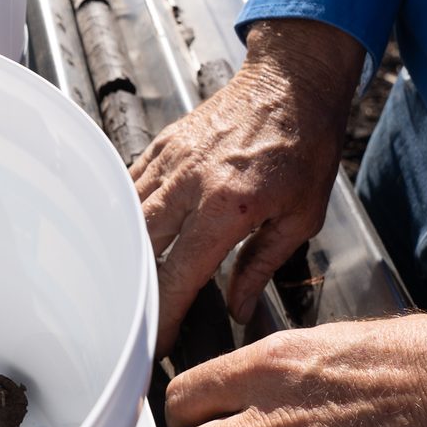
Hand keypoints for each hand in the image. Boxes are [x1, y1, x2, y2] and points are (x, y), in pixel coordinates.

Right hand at [131, 19, 363, 353]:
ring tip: (123, 288)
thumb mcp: (301, 217)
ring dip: (122, 256)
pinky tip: (127, 237)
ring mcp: (171, 161)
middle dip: (133, 294)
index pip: (179, 274)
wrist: (292, 82)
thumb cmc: (304, 147)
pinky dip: (125, 216)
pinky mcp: (163, 145)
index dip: (162, 315)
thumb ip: (262, 266)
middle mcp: (191, 184)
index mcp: (229, 207)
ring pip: (127, 218)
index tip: (154, 344)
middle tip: (132, 325)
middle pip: (140, 249)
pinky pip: (131, 187)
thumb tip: (239, 309)